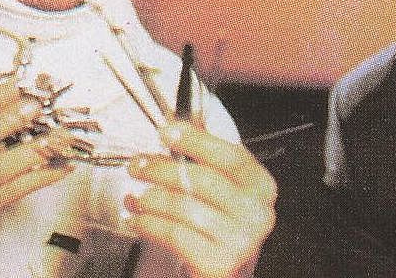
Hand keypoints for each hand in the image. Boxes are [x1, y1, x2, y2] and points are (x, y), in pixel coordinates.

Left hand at [124, 121, 276, 277]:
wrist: (224, 268)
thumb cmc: (221, 224)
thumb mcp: (225, 189)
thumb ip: (206, 160)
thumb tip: (174, 131)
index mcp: (261, 186)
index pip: (229, 155)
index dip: (196, 140)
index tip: (167, 132)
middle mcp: (256, 213)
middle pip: (202, 179)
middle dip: (161, 169)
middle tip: (138, 165)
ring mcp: (239, 240)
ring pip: (183, 207)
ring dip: (150, 199)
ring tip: (135, 196)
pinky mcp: (218, 263)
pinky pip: (173, 234)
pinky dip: (148, 224)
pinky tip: (138, 219)